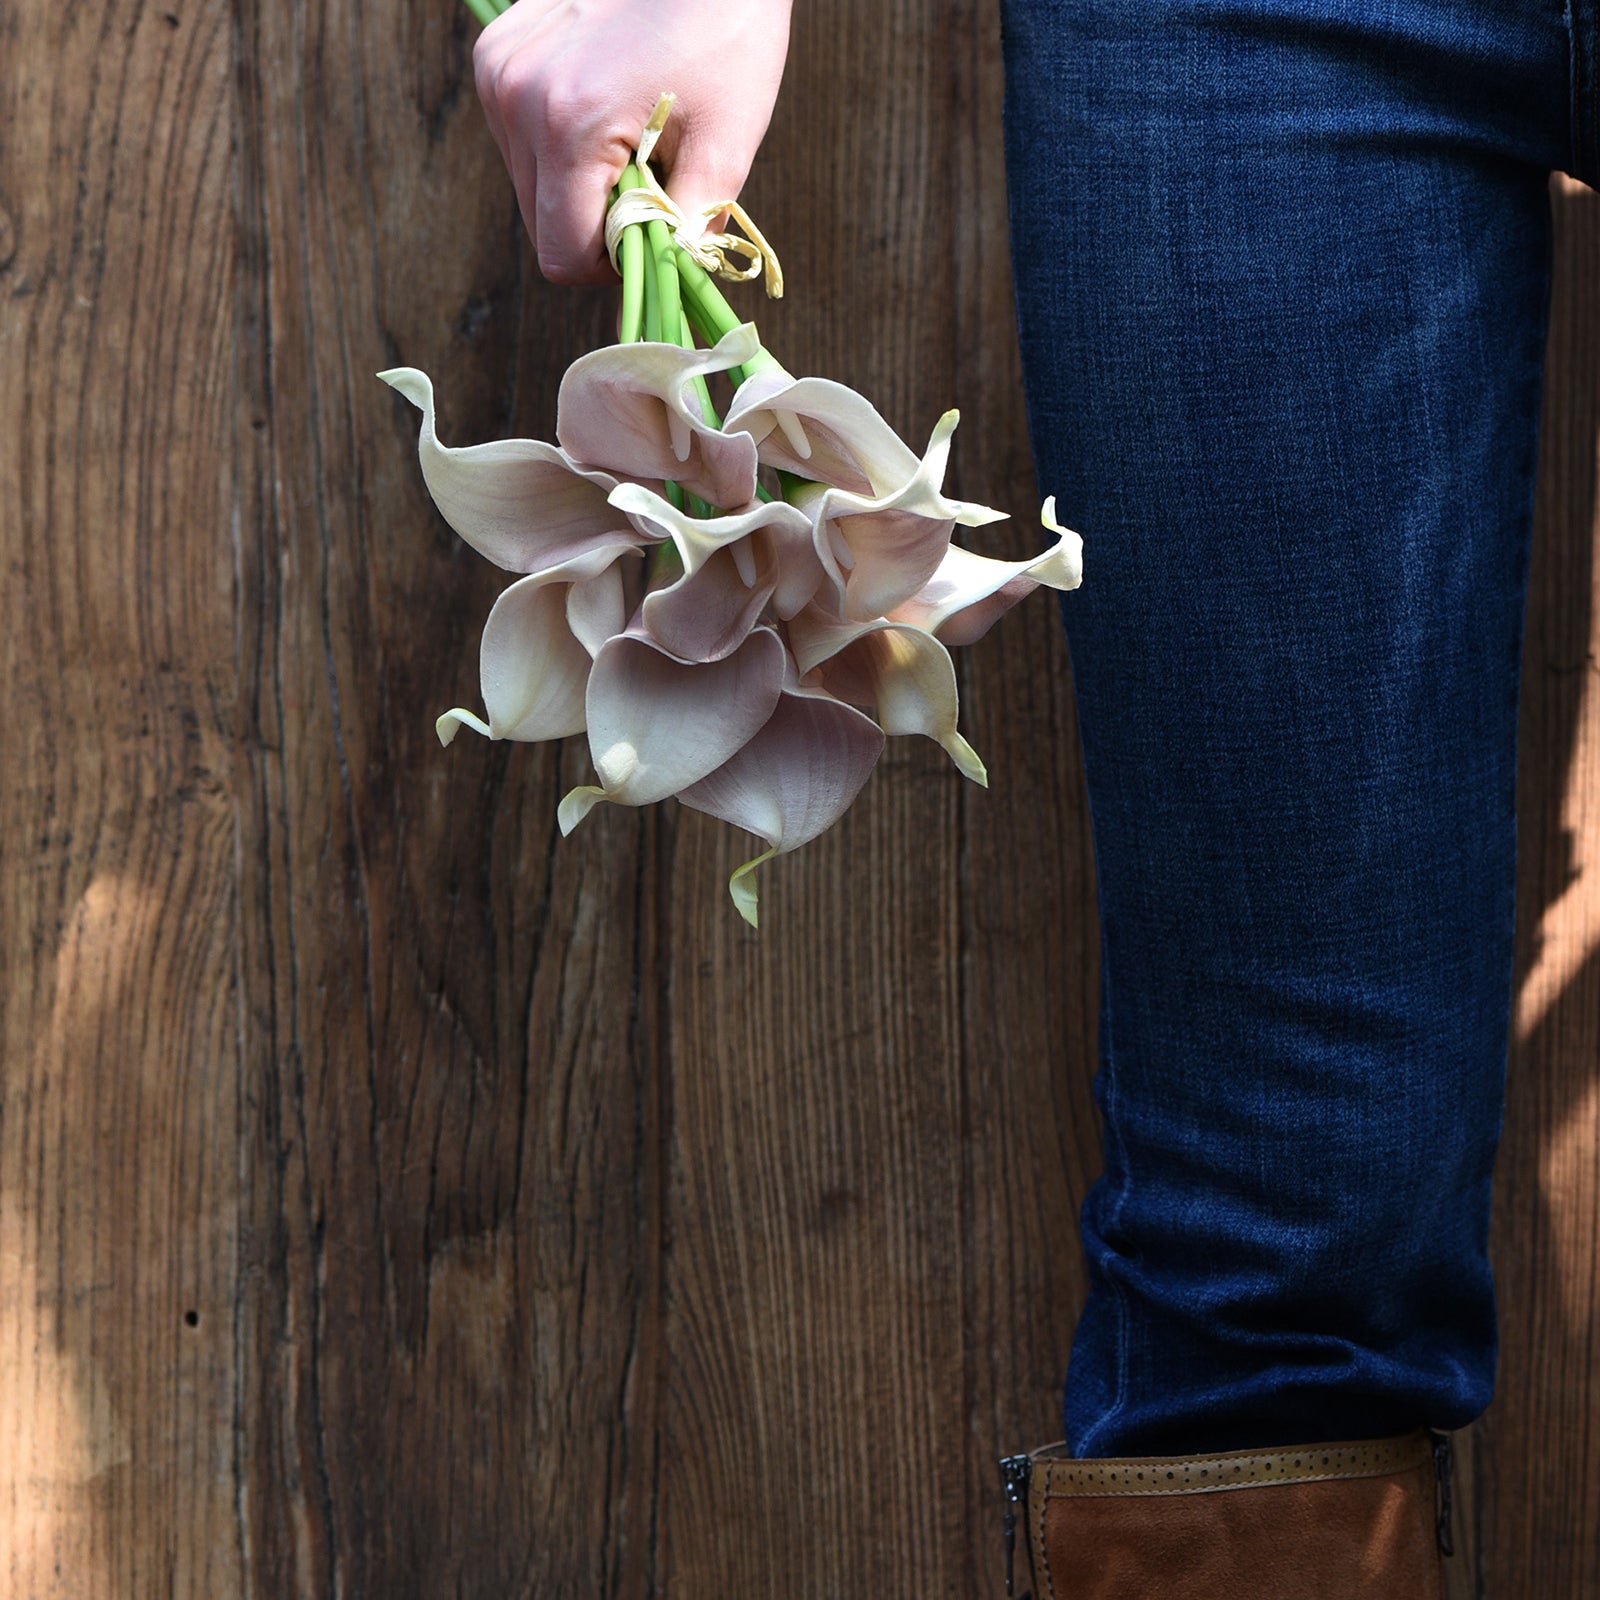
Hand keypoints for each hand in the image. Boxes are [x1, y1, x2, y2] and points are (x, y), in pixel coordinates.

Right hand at [474, 0, 793, 284]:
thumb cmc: (727, 29)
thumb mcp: (728, 141)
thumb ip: (690, 225)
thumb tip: (670, 276)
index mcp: (567, 124)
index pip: (561, 255)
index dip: (612, 267)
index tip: (654, 236)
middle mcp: (516, 97)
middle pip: (540, 225)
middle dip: (596, 225)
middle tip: (652, 185)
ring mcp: (498, 71)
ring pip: (530, 185)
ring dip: (580, 185)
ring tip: (634, 137)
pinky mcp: (497, 54)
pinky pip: (521, 138)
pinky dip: (564, 146)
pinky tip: (607, 108)